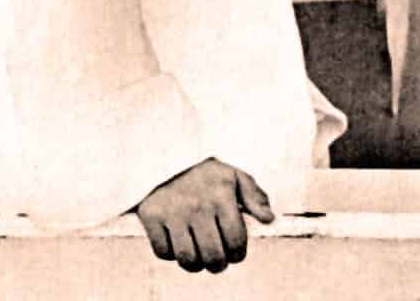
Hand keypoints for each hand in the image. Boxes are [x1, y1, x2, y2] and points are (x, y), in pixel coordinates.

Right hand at [134, 158, 273, 272]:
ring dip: (195, 265)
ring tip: (200, 258)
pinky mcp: (151, 216)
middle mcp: (198, 205)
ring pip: (187, 259)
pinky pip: (163, 252)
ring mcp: (172, 211)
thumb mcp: (234, 175)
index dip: (238, 254)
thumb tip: (269, 219)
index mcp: (221, 195)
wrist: (165, 155)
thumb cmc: (205, 171)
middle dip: (219, 265)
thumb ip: (254, 196)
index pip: (235, 240)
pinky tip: (178, 243)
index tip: (236, 255)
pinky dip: (171, 254)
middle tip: (218, 262)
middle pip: (212, 255)